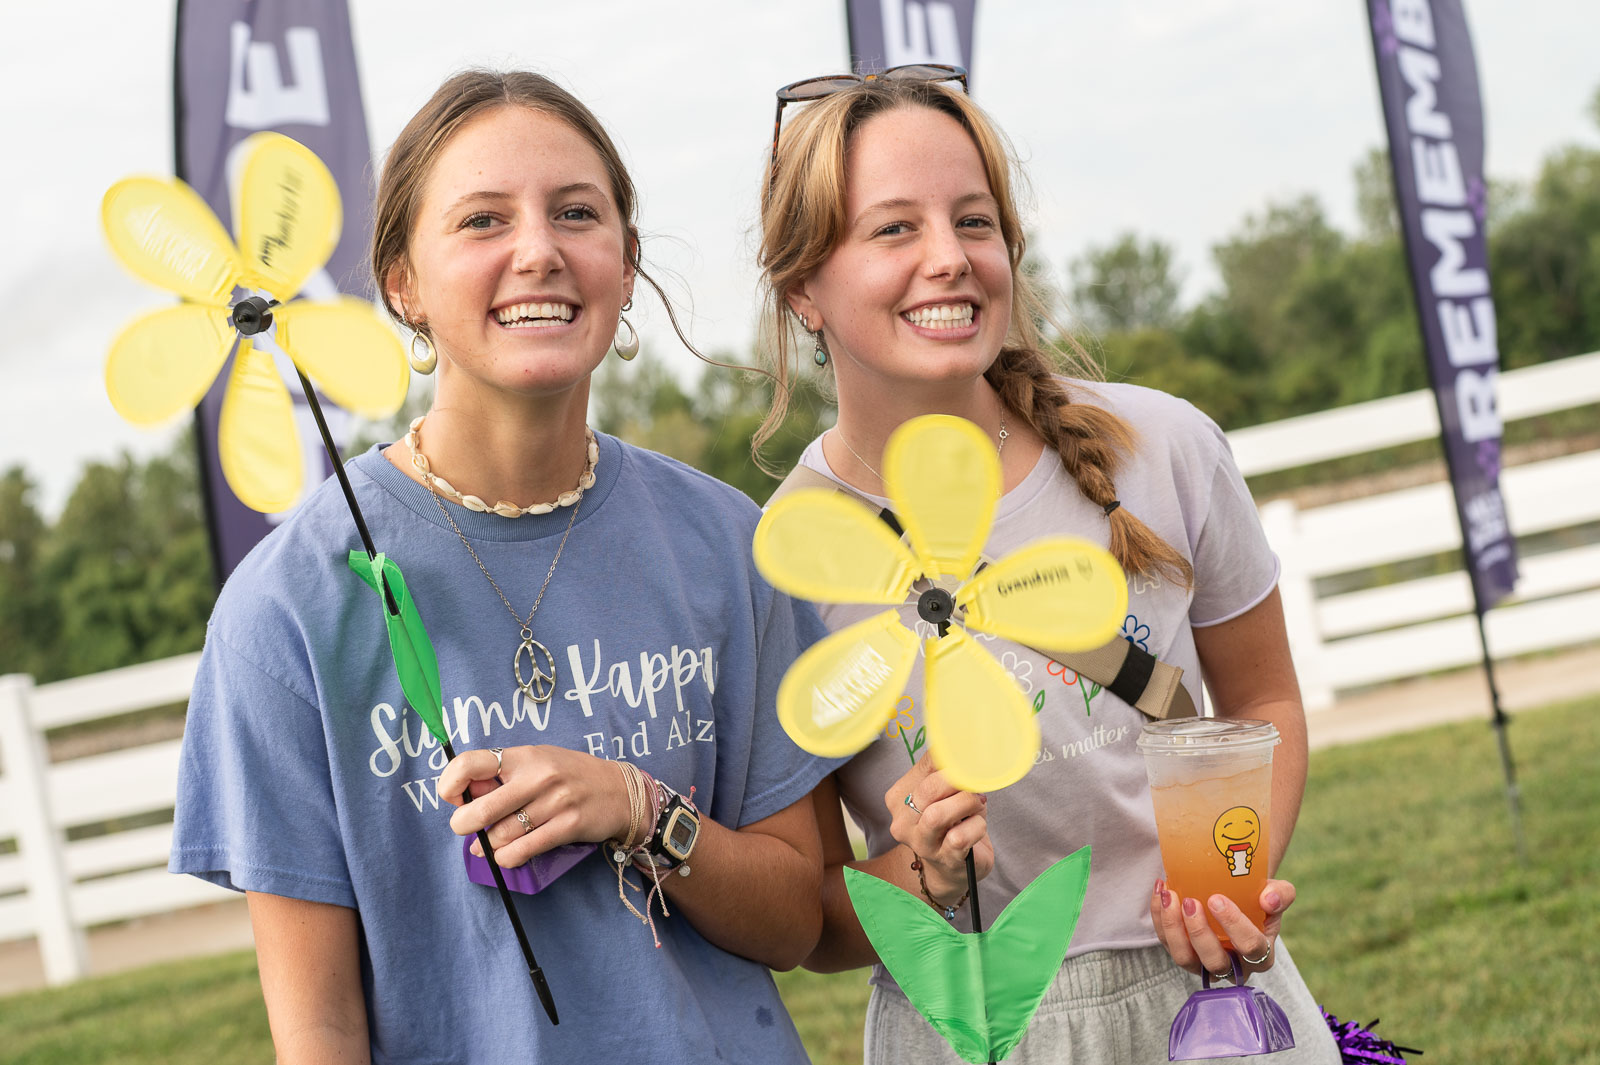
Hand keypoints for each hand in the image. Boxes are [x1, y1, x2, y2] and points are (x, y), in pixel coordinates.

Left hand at [436, 746, 629, 867]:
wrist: (619, 790)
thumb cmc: (570, 776)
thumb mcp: (538, 762)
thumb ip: (504, 776)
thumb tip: (465, 796)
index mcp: (524, 756)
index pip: (470, 764)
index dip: (450, 784)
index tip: (452, 797)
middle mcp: (538, 776)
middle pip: (481, 809)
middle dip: (463, 825)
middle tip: (465, 827)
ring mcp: (554, 802)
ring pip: (501, 835)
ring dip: (488, 845)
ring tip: (489, 843)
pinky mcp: (567, 826)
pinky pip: (523, 850)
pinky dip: (507, 858)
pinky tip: (507, 854)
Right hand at [885, 754, 992, 908]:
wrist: (952, 869)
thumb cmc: (952, 822)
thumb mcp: (945, 792)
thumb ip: (945, 769)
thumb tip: (963, 744)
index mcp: (898, 797)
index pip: (926, 765)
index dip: (953, 760)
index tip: (970, 761)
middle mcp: (902, 821)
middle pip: (929, 790)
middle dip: (960, 783)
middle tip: (976, 786)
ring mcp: (921, 842)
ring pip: (937, 815)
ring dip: (966, 804)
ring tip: (977, 805)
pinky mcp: (943, 858)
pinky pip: (960, 837)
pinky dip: (976, 827)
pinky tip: (977, 827)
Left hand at [1150, 877, 1293, 981]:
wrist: (1235, 896)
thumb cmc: (1257, 899)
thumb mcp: (1276, 893)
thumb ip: (1281, 894)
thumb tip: (1268, 900)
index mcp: (1260, 954)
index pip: (1251, 948)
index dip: (1235, 926)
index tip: (1217, 899)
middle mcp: (1232, 966)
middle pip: (1215, 963)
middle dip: (1199, 933)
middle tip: (1190, 901)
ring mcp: (1204, 964)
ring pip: (1185, 959)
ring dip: (1173, 928)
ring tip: (1169, 896)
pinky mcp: (1183, 954)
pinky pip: (1166, 942)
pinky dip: (1159, 917)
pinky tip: (1160, 892)